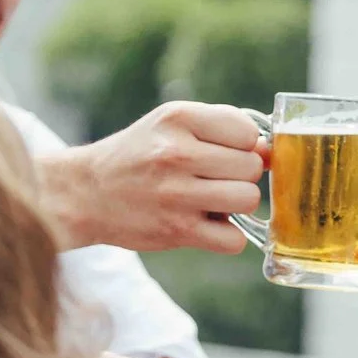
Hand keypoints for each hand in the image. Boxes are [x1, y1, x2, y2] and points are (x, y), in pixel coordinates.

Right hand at [44, 101, 263, 254]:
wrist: (85, 193)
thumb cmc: (138, 155)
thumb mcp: (171, 124)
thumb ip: (221, 128)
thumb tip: (271, 152)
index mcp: (178, 119)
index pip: (247, 132)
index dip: (244, 145)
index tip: (224, 152)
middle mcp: (176, 153)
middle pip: (252, 167)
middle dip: (241, 175)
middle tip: (214, 179)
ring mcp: (176, 194)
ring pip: (248, 199)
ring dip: (237, 204)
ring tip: (212, 200)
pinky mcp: (176, 231)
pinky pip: (234, 239)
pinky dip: (227, 237)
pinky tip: (207, 225)